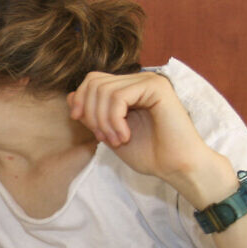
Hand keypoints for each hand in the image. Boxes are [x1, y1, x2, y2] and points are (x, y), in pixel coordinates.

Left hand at [67, 71, 231, 204]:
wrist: (175, 167)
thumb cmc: (148, 153)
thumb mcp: (109, 133)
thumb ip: (92, 114)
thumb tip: (71, 95)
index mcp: (128, 89)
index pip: (92, 81)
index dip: (82, 102)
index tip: (89, 128)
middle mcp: (138, 80)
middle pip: (94, 82)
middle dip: (91, 114)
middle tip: (104, 138)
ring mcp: (148, 81)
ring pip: (104, 90)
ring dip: (103, 121)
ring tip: (116, 140)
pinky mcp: (157, 87)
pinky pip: (118, 97)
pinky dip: (114, 120)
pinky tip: (124, 136)